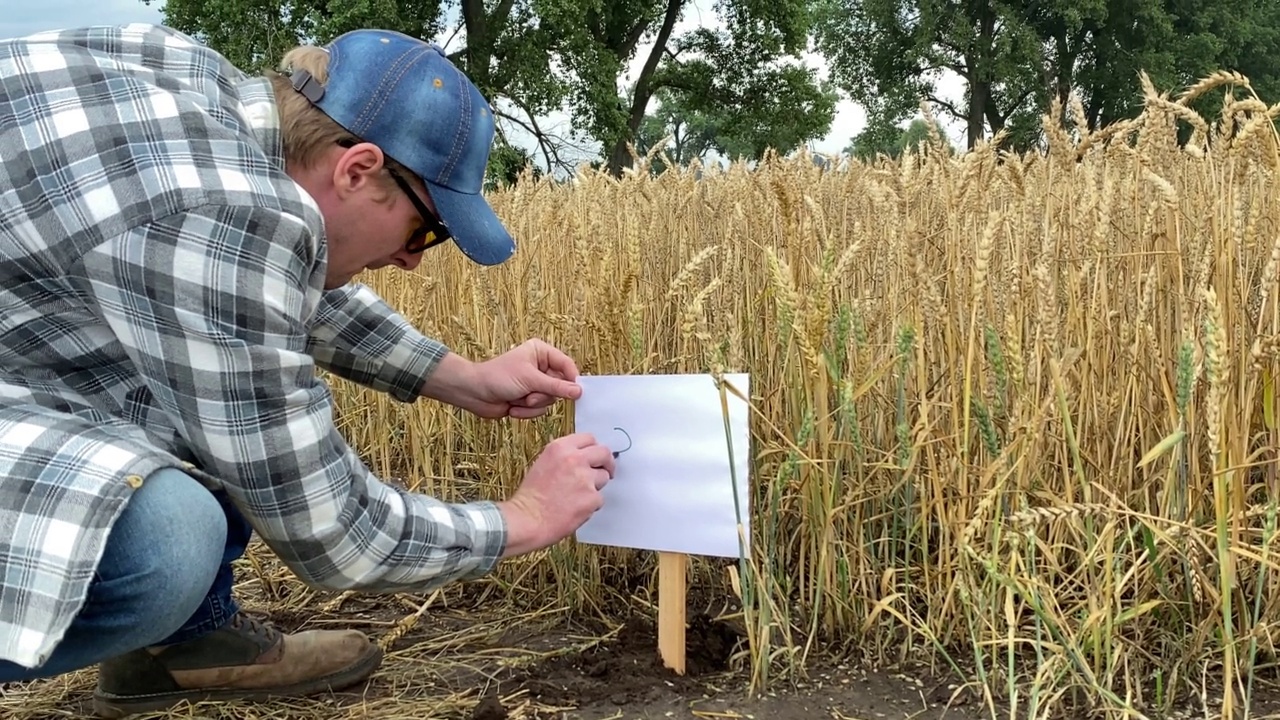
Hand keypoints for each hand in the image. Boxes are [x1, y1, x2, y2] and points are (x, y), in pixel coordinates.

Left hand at [468, 338, 581, 419]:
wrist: (474, 393)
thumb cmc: (498, 377)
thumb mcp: (530, 379)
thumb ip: (556, 386)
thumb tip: (578, 391)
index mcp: (541, 352)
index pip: (566, 365)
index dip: (572, 379)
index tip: (575, 393)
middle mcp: (540, 367)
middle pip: (560, 386)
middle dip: (544, 395)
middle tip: (530, 395)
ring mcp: (534, 384)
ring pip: (549, 400)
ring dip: (533, 404)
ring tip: (518, 399)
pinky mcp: (528, 399)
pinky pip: (539, 410)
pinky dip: (526, 412)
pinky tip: (513, 407)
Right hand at [497, 433, 614, 556]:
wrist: (527, 519)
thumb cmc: (531, 496)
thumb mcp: (544, 464)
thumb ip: (564, 457)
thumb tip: (583, 458)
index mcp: (560, 448)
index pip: (589, 438)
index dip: (594, 448)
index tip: (596, 457)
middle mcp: (575, 459)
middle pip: (604, 453)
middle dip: (607, 463)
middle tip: (607, 471)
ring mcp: (585, 478)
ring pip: (603, 478)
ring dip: (595, 486)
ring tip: (576, 497)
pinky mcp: (592, 497)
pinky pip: (599, 499)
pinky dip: (591, 505)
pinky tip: (575, 509)